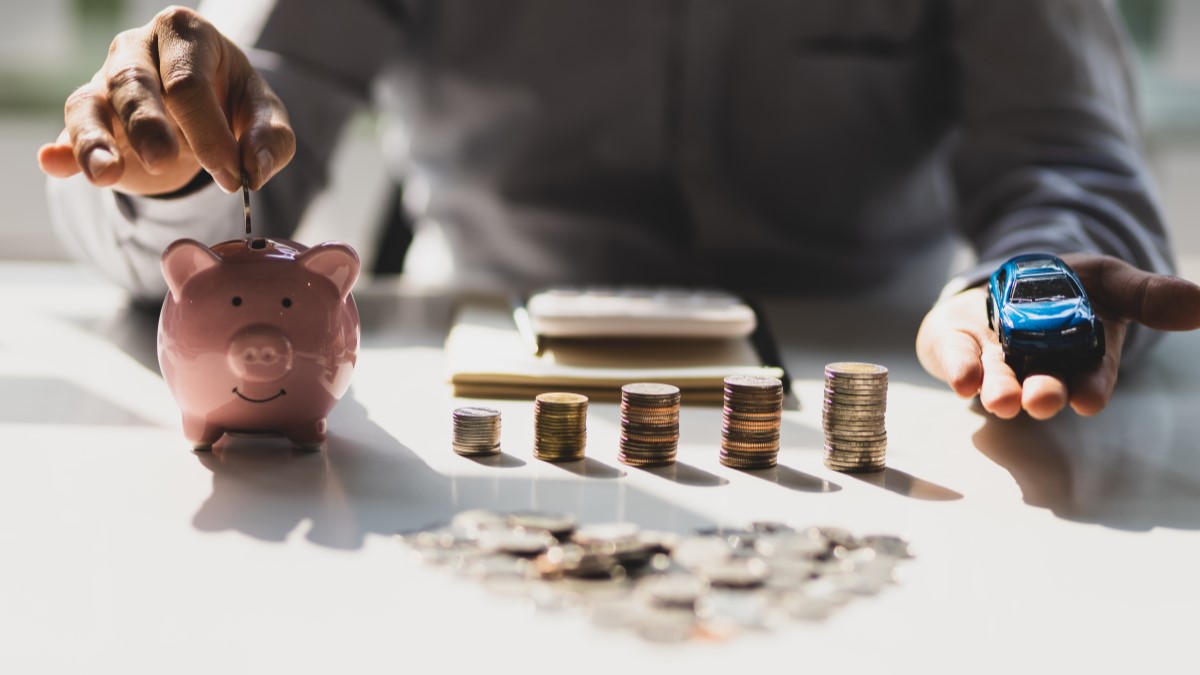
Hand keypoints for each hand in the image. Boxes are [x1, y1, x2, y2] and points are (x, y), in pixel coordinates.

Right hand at [36, 6, 293, 195]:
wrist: (202, 109)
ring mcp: (104, 79)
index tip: (232, 176)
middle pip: (133, 82)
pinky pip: (69, 131)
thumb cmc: (232, 102)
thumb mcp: (262, 115)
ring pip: (90, 104)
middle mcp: (137, 48)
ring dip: (96, 140)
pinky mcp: (89, 116)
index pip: (189, 81)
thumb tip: (256, 169)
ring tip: (105, 173)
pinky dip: (64, 150)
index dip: (209, 131)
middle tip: (163, 160)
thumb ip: (270, 138)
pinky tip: (55, 164)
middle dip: (147, 123)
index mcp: (185, 34)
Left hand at [916, 253, 1199, 418]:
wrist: (1013, 281)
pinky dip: (959, 369)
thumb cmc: (1069, 289)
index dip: (1092, 387)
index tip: (1090, 398)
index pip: (1091, 378)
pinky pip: (957, 360)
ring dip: (1000, 392)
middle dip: (1044, 394)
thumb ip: (1148, 295)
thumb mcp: (1110, 282)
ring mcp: (995, 361)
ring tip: (1003, 402)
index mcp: (1081, 358)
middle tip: (1043, 400)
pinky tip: (962, 380)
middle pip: (1043, 385)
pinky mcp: (958, 348)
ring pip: (1000, 381)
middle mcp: (1037, 368)